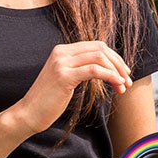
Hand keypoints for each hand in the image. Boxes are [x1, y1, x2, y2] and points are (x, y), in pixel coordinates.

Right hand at [10, 40, 131, 135]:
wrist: (30, 111)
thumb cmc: (50, 98)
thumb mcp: (65, 77)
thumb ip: (80, 68)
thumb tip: (105, 67)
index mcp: (62, 50)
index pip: (96, 45)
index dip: (114, 58)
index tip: (123, 74)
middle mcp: (61, 52)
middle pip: (100, 48)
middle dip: (118, 64)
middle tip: (127, 82)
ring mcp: (61, 63)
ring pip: (99, 57)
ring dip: (116, 72)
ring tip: (123, 87)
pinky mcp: (64, 76)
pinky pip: (94, 70)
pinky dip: (110, 76)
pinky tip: (117, 85)